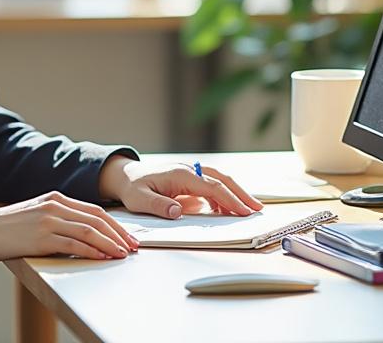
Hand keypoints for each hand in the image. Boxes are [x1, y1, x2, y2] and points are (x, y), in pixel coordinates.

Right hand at [0, 191, 138, 261]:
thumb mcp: (34, 215)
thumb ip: (56, 219)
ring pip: (90, 231)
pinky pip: (75, 244)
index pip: (94, 210)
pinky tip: (103, 257)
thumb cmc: (5, 227)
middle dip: (119, 233)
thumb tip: (81, 235)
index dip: (115, 224)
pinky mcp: (42, 236)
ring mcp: (48, 219)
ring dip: (111, 243)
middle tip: (133, 247)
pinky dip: (93, 251)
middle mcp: (54, 205)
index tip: (127, 236)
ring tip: (123, 254)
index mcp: (55, 198)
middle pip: (97, 218)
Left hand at [98, 157, 262, 218]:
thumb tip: (178, 212)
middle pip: (222, 180)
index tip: (244, 211)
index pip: (212, 186)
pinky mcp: (190, 180)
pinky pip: (211, 186)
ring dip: (235, 194)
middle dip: (241, 194)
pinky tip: (228, 210)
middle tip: (257, 209)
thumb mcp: (140, 199)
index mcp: (180, 174)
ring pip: (219, 181)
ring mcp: (191, 174)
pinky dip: (223, 196)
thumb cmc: (132, 187)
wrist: (125, 176)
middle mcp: (189, 170)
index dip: (229, 199)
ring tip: (249, 210)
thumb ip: (159, 205)